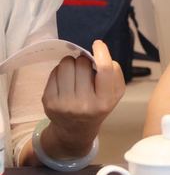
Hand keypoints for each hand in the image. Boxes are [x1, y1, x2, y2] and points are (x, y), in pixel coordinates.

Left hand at [42, 40, 124, 156]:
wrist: (75, 130)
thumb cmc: (98, 106)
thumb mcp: (115, 94)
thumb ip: (115, 74)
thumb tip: (101, 55)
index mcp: (104, 100)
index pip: (104, 69)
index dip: (101, 52)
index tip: (98, 44)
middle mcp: (84, 104)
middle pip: (82, 64)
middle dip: (84, 60)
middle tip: (85, 67)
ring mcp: (64, 103)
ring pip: (66, 64)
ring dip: (71, 62)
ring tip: (74, 71)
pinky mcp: (49, 101)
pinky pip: (54, 72)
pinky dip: (60, 71)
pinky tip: (65, 79)